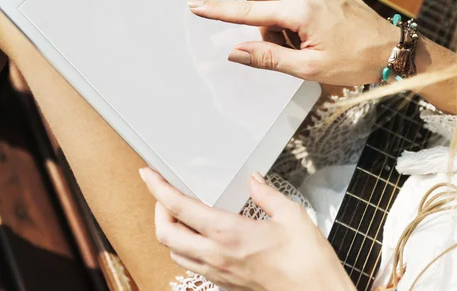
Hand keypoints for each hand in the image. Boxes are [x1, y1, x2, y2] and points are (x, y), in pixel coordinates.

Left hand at [139, 168, 354, 290]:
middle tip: (164, 193)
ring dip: (170, 232)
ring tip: (178, 214)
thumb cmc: (306, 262)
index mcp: (229, 233)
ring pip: (175, 254)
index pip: (179, 208)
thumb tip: (254, 181)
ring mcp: (219, 273)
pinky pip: (193, 266)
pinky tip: (200, 238)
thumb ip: (267, 194)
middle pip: (166, 235)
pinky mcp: (226, 284)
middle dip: (157, 210)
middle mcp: (216, 255)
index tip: (149, 175)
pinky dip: (185, 249)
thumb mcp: (292, 215)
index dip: (158, 189)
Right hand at [188, 0, 397, 85]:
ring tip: (323, 48)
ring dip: (295, 34)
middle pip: (272, 18)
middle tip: (306, 56)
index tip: (195, 5)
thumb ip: (269, 58)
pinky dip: (309, 26)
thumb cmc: (354, 62)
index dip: (220, 11)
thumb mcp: (309, 67)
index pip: (250, 12)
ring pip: (289, 16)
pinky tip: (330, 37)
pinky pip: (306, 9)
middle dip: (279, 40)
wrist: (394, 50)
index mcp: (301, 10)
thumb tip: (237, 51)